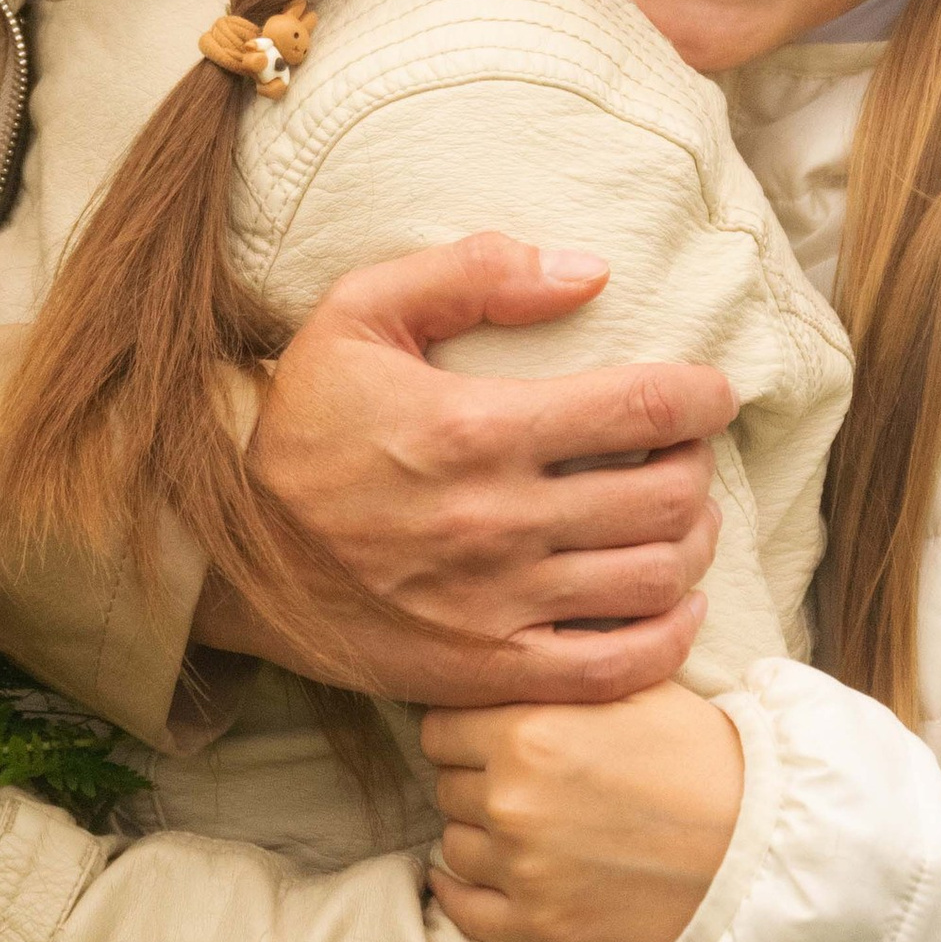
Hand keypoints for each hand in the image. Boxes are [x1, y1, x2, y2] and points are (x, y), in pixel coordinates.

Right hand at [218, 235, 729, 709]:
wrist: (228, 557)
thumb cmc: (301, 428)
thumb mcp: (358, 316)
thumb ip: (471, 273)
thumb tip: (589, 270)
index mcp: (476, 428)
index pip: (643, 406)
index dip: (704, 395)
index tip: (712, 391)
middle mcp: (498, 522)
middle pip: (667, 495)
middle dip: (699, 465)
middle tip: (687, 451)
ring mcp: (498, 605)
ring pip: (656, 577)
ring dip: (692, 541)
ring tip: (680, 517)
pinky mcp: (489, 670)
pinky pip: (617, 666)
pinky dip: (670, 636)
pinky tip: (673, 603)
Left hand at [421, 683, 746, 941]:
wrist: (761, 848)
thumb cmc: (702, 757)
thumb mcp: (633, 685)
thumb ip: (559, 670)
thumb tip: (510, 644)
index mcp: (527, 730)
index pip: (440, 725)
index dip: (466, 727)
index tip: (490, 735)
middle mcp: (511, 799)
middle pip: (446, 784)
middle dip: (476, 779)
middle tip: (522, 782)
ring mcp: (522, 869)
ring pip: (454, 844)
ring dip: (479, 835)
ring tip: (527, 827)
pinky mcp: (539, 928)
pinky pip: (462, 910)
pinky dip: (458, 894)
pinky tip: (472, 880)